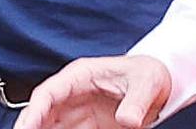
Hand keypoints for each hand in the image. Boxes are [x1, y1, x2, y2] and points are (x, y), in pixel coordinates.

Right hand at [14, 55, 170, 128]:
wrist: (162, 83)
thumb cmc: (150, 73)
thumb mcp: (147, 82)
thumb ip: (136, 101)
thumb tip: (128, 120)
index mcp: (82, 75)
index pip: (48, 93)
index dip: (32, 113)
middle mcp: (74, 94)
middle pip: (41, 115)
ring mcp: (78, 113)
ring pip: (49, 128)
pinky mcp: (86, 128)